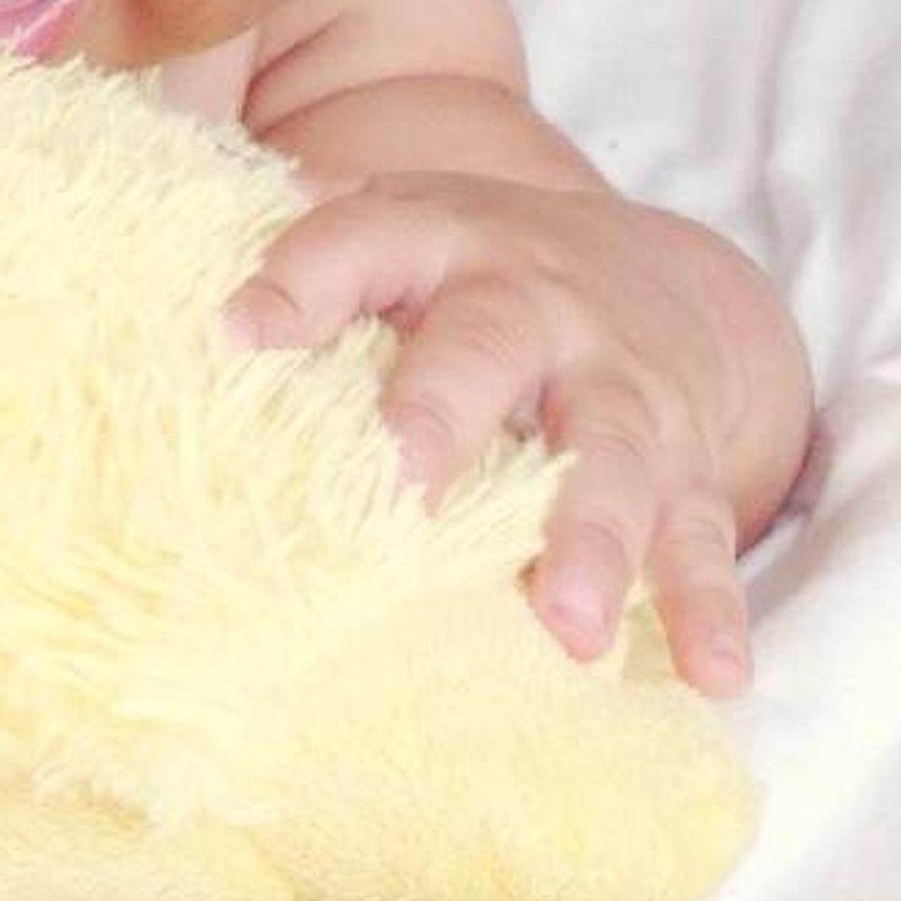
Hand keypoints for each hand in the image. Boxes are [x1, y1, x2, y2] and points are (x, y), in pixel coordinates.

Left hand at [227, 174, 803, 698]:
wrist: (652, 273)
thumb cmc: (474, 271)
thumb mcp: (395, 227)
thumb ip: (303, 253)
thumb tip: (190, 309)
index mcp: (445, 242)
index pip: (363, 242)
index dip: (301, 279)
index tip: (236, 335)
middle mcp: (537, 308)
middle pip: (489, 351)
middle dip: (445, 417)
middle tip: (407, 492)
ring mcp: (621, 389)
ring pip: (611, 457)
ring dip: (593, 542)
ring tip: (567, 624)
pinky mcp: (687, 464)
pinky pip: (703, 534)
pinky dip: (709, 606)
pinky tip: (711, 673)